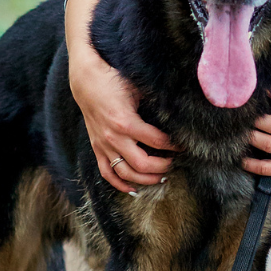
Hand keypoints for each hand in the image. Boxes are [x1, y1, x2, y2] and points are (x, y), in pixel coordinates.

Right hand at [66, 0, 176, 192]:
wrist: (85, 80)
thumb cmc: (114, 81)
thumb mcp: (138, 89)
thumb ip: (156, 104)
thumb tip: (180, 113)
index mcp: (126, 122)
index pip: (158, 142)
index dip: (175, 146)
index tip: (184, 146)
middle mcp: (114, 137)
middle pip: (143, 165)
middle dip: (163, 167)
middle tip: (174, 163)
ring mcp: (103, 145)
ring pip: (126, 174)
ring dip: (145, 180)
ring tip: (161, 178)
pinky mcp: (97, 148)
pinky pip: (107, 173)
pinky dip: (120, 184)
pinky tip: (134, 189)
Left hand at [242, 86, 270, 195]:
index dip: (268, 92)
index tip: (256, 90)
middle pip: (267, 120)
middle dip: (252, 117)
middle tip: (240, 115)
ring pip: (262, 141)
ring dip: (248, 137)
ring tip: (238, 133)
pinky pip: (263, 166)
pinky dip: (250, 163)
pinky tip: (241, 159)